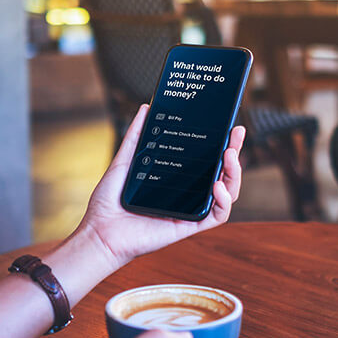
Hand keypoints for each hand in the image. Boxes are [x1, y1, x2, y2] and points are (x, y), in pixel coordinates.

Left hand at [77, 104, 245, 266]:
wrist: (99, 230)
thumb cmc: (110, 201)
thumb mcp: (124, 161)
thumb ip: (136, 136)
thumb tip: (147, 107)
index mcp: (178, 178)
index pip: (208, 159)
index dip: (223, 143)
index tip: (230, 125)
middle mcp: (188, 194)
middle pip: (223, 173)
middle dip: (235, 152)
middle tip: (237, 133)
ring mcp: (191, 210)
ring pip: (227, 193)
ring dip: (234, 174)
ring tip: (229, 156)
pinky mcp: (189, 226)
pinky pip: (217, 216)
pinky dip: (224, 201)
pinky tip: (216, 185)